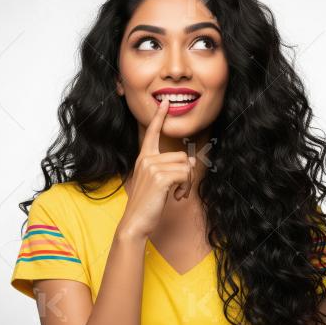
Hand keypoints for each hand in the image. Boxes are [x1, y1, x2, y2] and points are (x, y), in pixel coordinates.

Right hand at [118, 97, 195, 238]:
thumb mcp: (160, 183)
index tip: (165, 102)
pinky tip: (176, 197)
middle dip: (186, 174)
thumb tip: (190, 159)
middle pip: (181, 155)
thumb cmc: (147, 204)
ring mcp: (151, 167)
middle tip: (178, 190)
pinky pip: (185, 175)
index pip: (152, 133)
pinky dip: (185, 188)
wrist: (135, 222)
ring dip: (187, 183)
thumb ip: (171, 169)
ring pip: (185, 166)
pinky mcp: (159, 177)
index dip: (159, 117)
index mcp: (144, 158)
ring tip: (177, 194)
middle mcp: (146, 159)